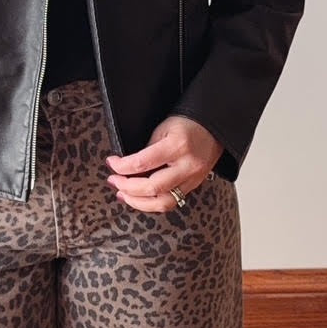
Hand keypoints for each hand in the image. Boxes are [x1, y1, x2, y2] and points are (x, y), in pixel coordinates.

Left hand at [105, 115, 223, 211]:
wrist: (214, 129)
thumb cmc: (188, 124)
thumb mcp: (164, 129)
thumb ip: (148, 149)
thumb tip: (128, 167)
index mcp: (177, 146)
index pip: (143, 163)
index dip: (122, 166)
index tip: (112, 163)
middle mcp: (187, 165)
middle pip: (153, 188)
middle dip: (128, 187)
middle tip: (114, 181)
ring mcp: (192, 179)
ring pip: (164, 202)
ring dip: (139, 202)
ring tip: (123, 195)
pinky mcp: (194, 186)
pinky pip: (172, 202)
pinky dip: (152, 203)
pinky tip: (140, 199)